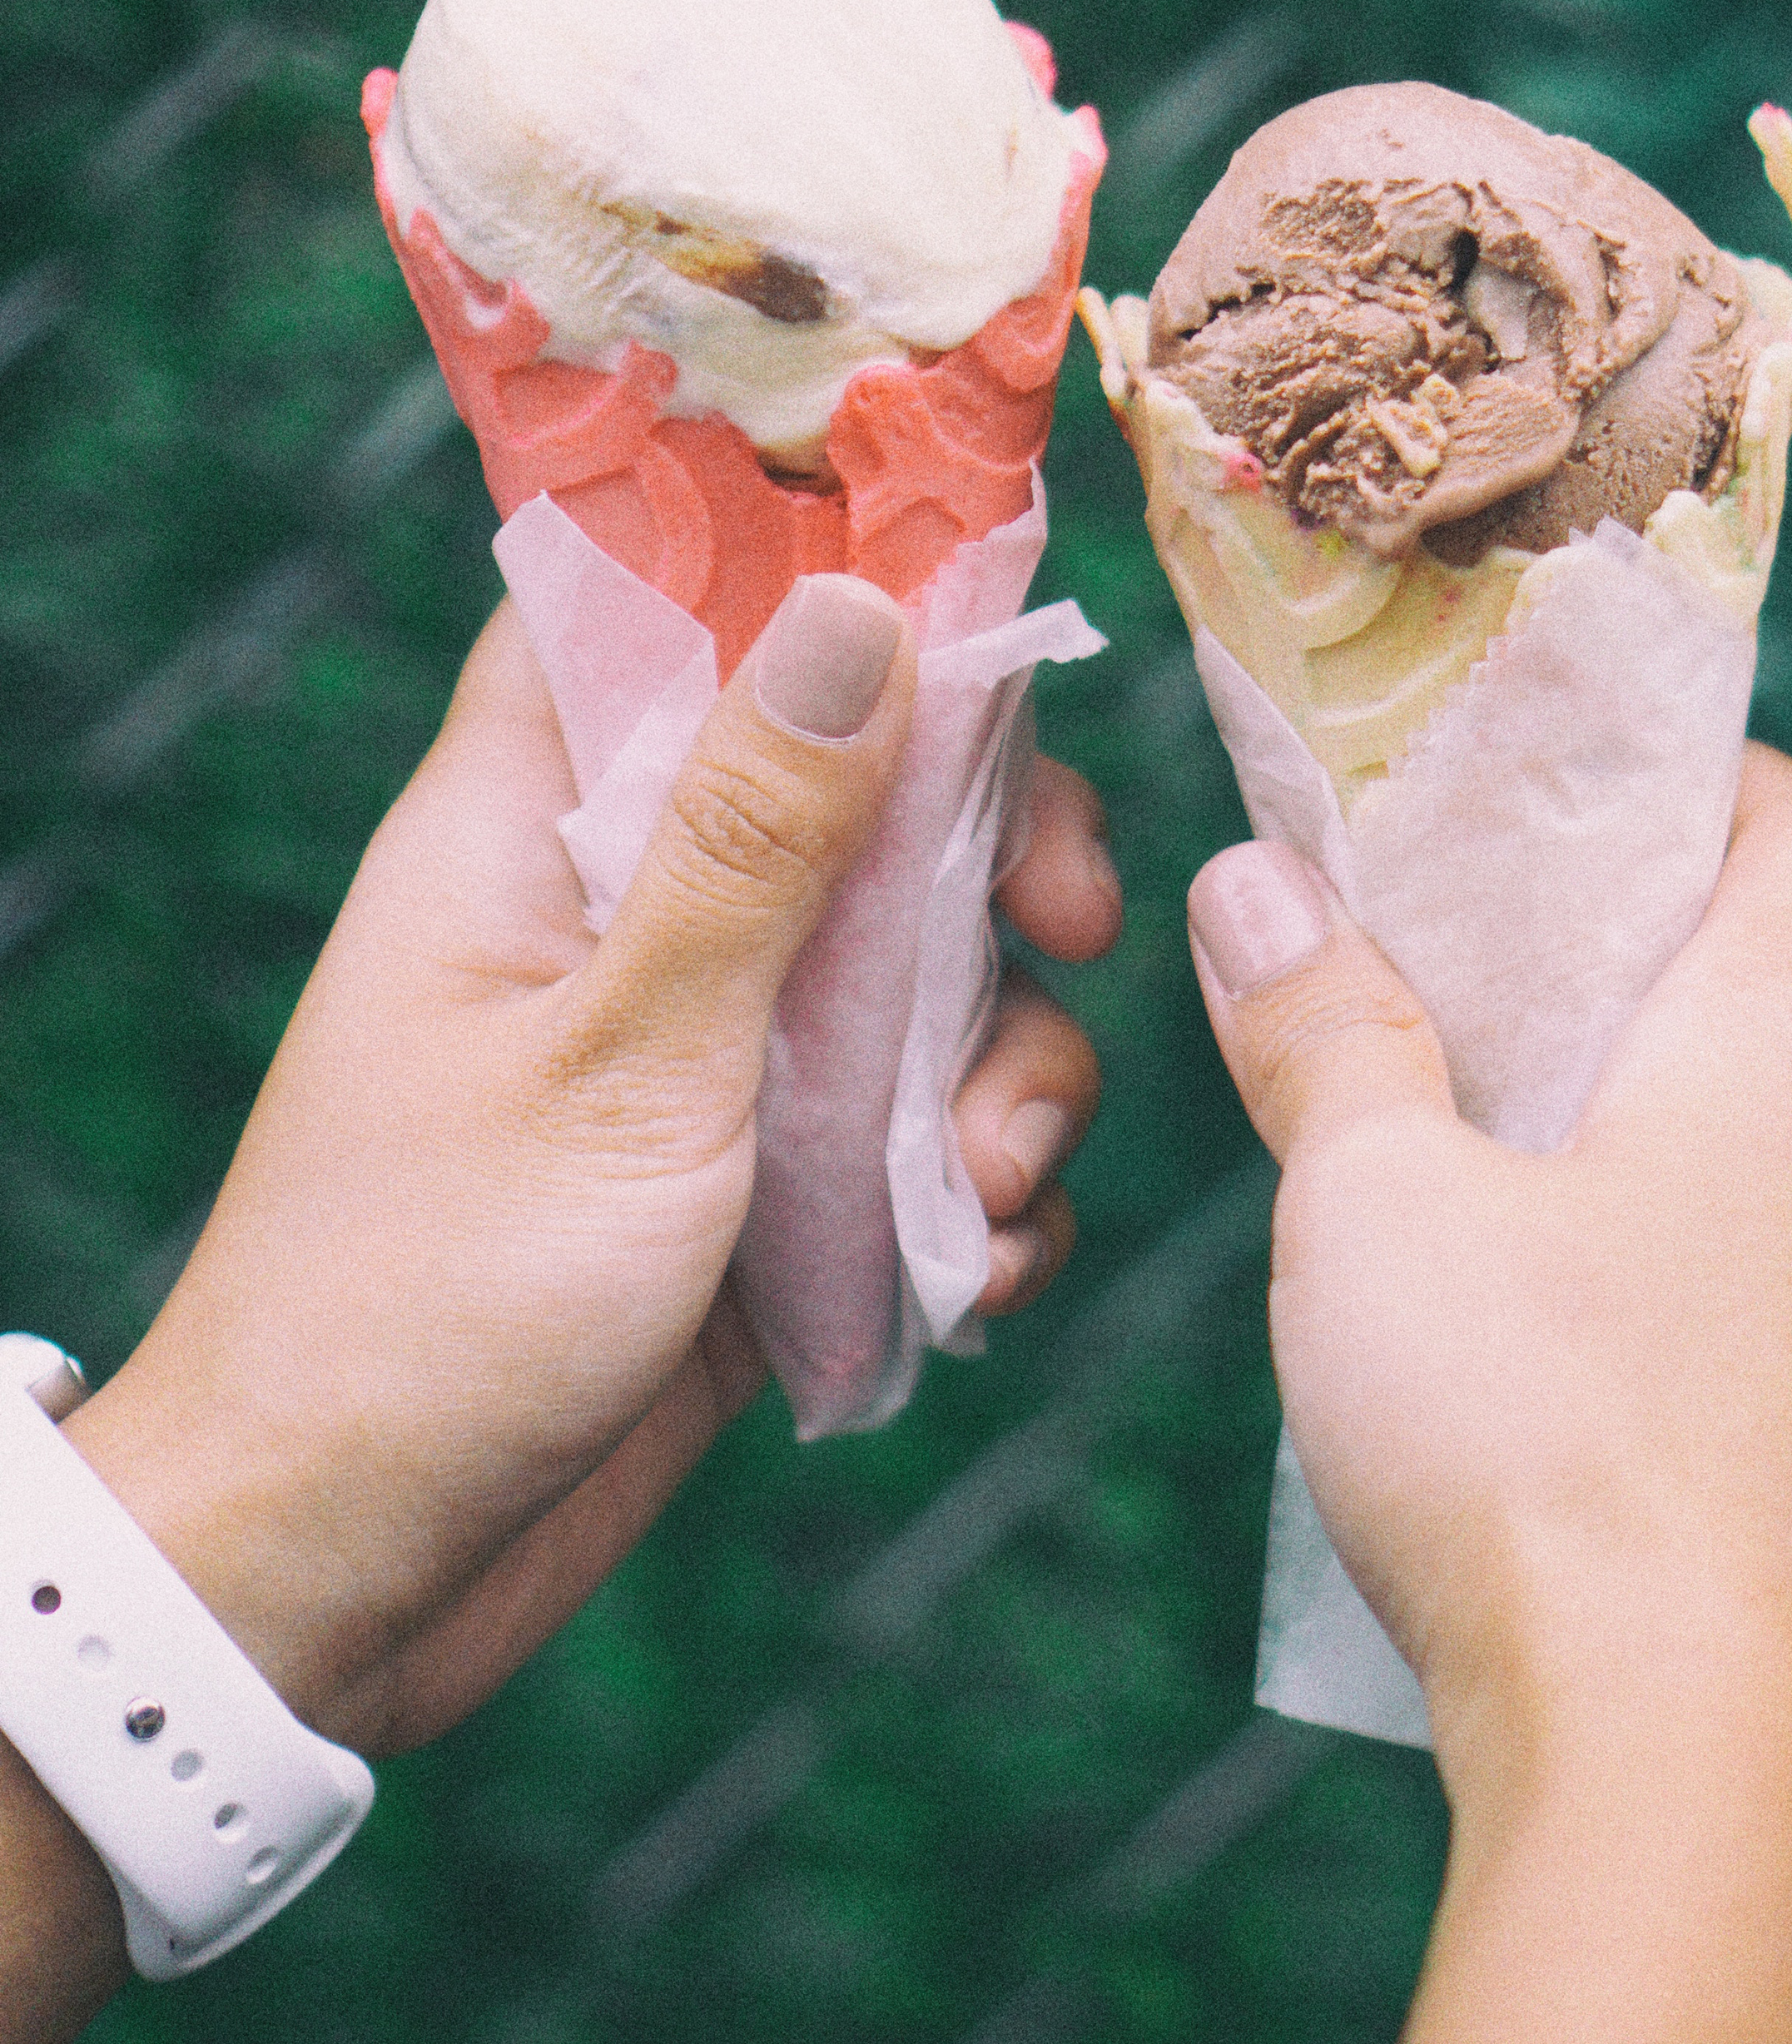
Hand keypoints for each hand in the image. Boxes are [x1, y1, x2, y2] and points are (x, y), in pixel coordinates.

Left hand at [5, 577, 1114, 2035]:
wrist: (352, 1583)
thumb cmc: (431, 1303)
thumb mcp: (622, 1054)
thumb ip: (755, 837)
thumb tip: (863, 605)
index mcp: (537, 829)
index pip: (669, 610)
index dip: (825, 582)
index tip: (986, 622)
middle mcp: (632, 916)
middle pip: (862, 790)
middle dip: (995, 860)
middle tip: (1066, 931)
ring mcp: (710, 1050)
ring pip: (927, 972)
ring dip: (1009, 1067)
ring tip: (986, 1186)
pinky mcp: (771, 1183)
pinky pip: (927, 1130)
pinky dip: (980, 1190)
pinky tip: (975, 1272)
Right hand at [1187, 748, 1791, 2043]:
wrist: (1686, 1770)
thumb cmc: (1541, 1441)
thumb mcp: (1375, 1200)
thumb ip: (1323, 1025)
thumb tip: (1261, 884)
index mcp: (1778, 1052)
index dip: (1711, 763)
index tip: (1588, 755)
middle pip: (1772, 978)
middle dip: (1624, 933)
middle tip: (1471, 922)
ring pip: (1754, 1137)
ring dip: (1627, 1093)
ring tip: (1465, 1100)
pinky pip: (1747, 1269)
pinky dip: (1649, 1225)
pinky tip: (1525, 1287)